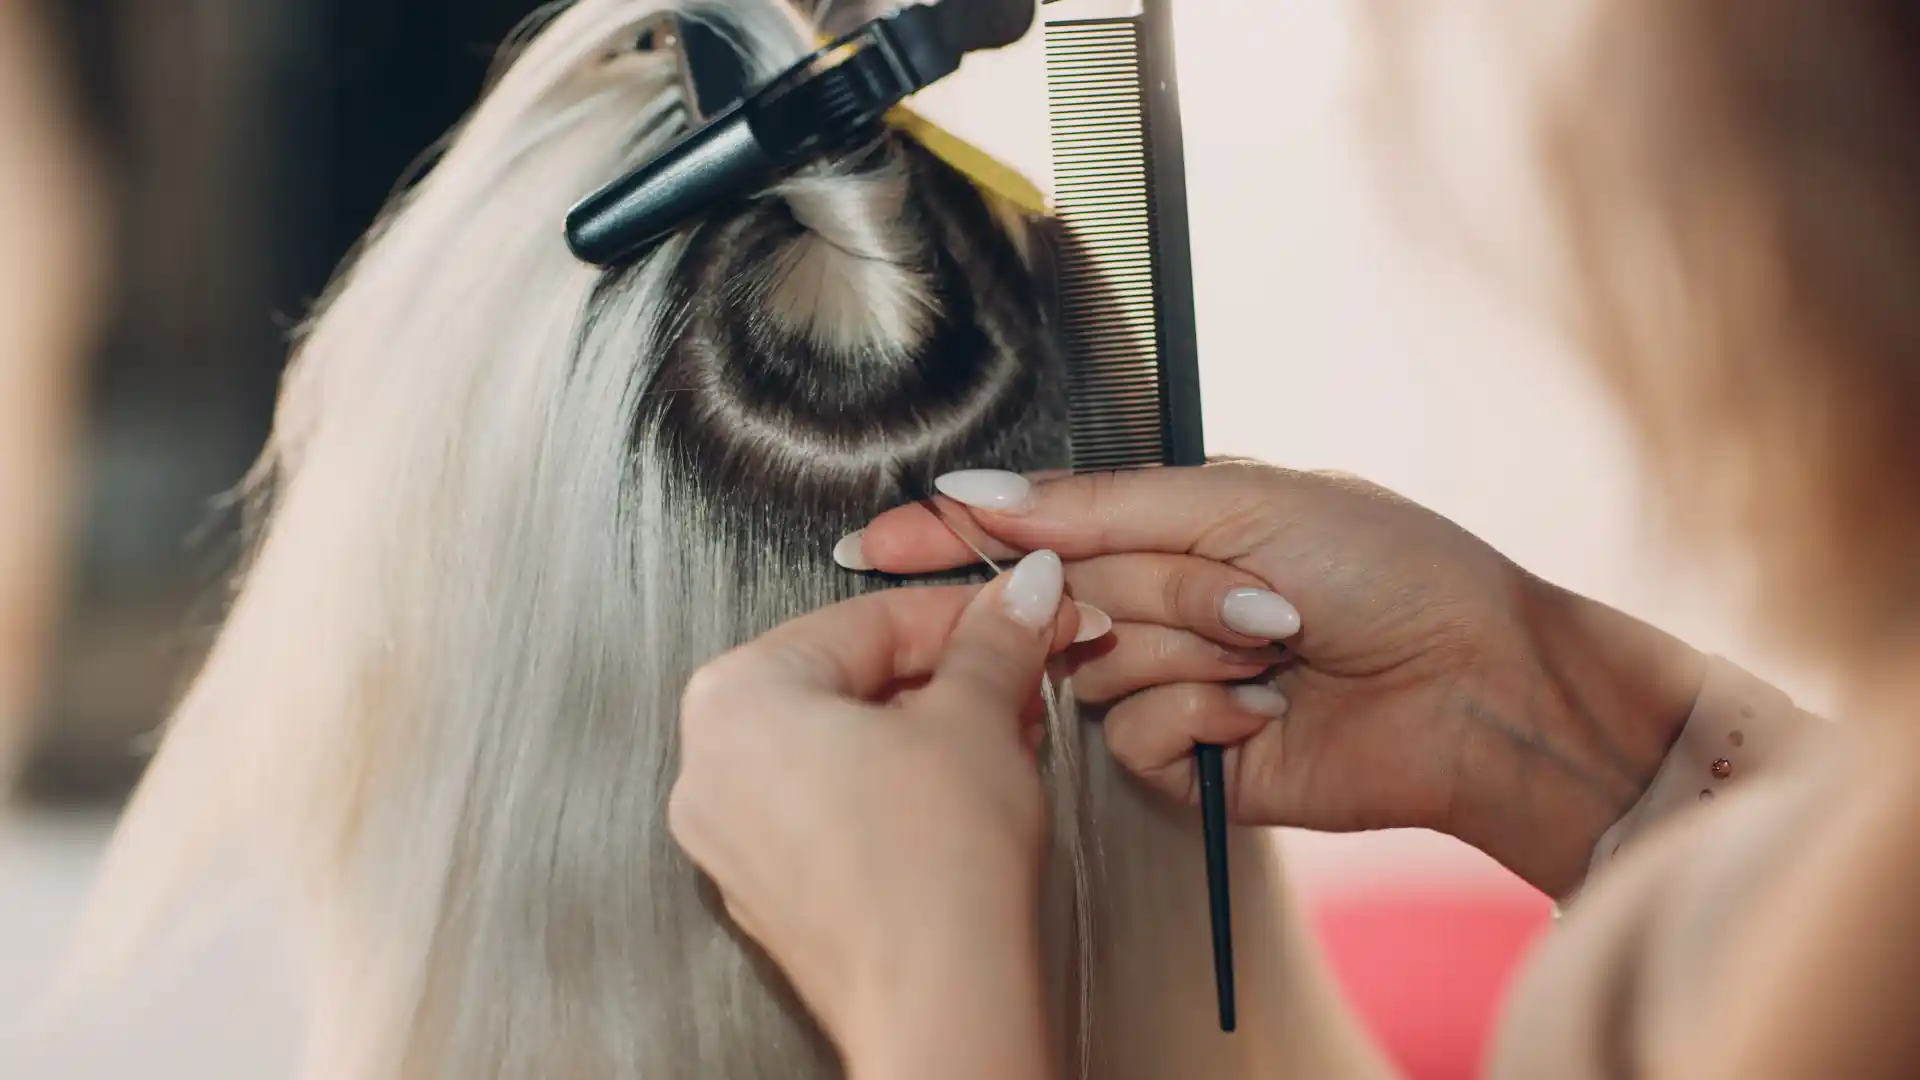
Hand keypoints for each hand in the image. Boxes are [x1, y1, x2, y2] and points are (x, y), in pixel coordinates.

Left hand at [669, 552, 1086, 1078]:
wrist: (938, 1000)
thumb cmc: (934, 867)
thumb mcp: (978, 716)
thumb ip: (993, 639)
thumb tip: (1020, 592)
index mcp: (735, 698)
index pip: (865, 621)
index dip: (961, 615)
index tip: (1015, 614)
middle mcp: (710, 767)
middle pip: (846, 684)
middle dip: (945, 679)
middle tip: (1016, 677)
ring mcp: (732, 839)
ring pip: (840, 749)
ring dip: (926, 733)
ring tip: (1004, 739)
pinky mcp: (770, 895)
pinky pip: (832, 812)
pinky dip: (893, 793)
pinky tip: (961, 800)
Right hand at [844, 462, 1707, 896]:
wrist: (1475, 686)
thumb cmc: (1387, 569)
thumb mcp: (1242, 500)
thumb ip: (1097, 503)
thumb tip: (980, 485)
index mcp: (1163, 522)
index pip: (1025, 527)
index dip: (945, 534)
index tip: (867, 541)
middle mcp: (1155, 602)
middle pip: (1068, 598)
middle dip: (1161, 595)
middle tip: (1255, 602)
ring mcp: (1167, 682)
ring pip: (1095, 672)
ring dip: (1193, 651)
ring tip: (1278, 650)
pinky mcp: (1187, 761)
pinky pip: (1134, 739)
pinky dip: (1202, 718)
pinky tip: (1266, 712)